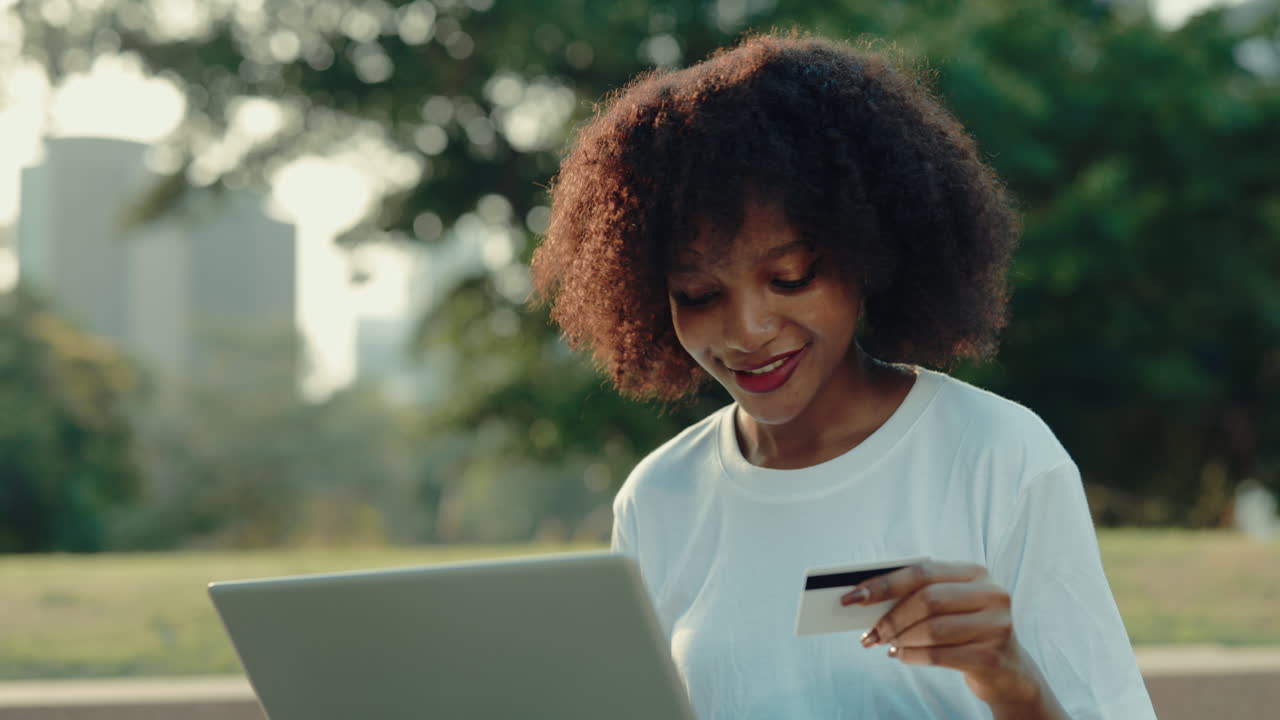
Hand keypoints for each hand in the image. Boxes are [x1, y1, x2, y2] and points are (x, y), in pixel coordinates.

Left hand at [839, 560, 1062, 715]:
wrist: (1008, 670)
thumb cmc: (966, 631)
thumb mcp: (950, 606)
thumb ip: (919, 596)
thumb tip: (867, 598)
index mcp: (975, 573)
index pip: (923, 571)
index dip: (885, 583)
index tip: (854, 595)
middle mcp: (991, 593)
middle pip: (927, 599)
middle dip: (891, 617)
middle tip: (870, 631)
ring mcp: (996, 625)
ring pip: (932, 629)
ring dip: (900, 638)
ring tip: (886, 644)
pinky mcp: (992, 655)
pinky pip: (939, 655)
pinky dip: (913, 656)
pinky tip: (901, 656)